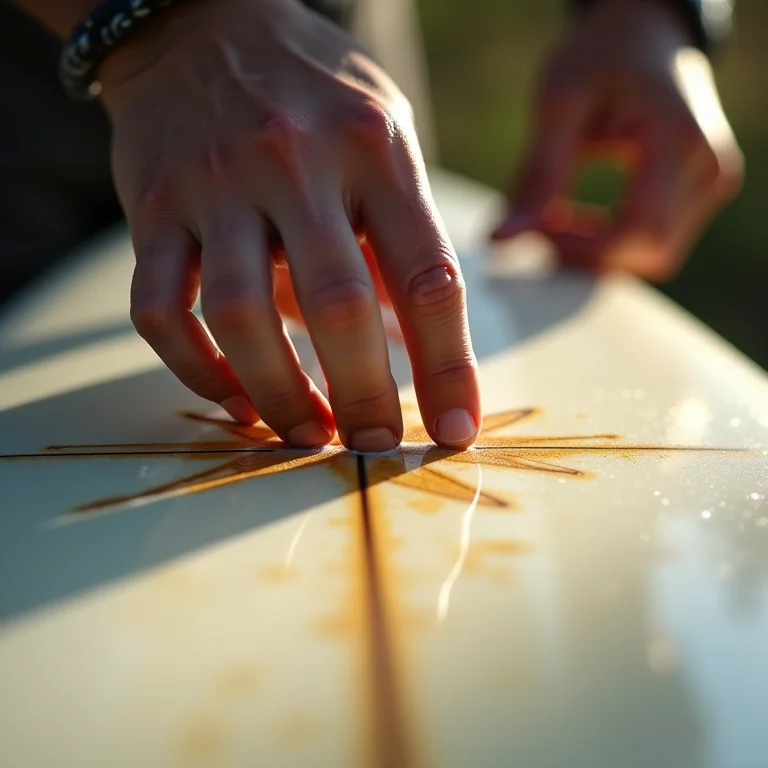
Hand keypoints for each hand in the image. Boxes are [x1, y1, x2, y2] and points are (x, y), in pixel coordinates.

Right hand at [100, 0, 480, 450]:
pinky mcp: (153, 206)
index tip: (456, 430)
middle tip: (374, 445)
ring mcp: (216, 184)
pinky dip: (194, 370)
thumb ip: (403, 235)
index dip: (449, 367)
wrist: (201, 23)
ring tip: (305, 435)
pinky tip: (231, 398)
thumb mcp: (383, 137)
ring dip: (277, 394)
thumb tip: (419, 345)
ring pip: (239, 314)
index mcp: (375, 149)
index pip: (428, 277)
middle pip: (338, 306)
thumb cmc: (315, 95)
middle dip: (364, 394)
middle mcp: (295, 161)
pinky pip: (159, 307)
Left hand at [491, 0, 742, 279]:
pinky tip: (576, 220)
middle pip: (649, 253)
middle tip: (537, 224)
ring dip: (597, 253)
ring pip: (654, 257)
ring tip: (554, 218)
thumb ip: (536, 176)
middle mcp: (710, 169)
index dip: (579, 247)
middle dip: (586, 254)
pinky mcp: (702, 194)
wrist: (644, 33)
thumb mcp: (560, 104)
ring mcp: (713, 184)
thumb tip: (498, 240)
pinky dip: (611, 244)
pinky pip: (656, 244)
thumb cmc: (599, 57)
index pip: (638, 231)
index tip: (534, 228)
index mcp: (680, 142)